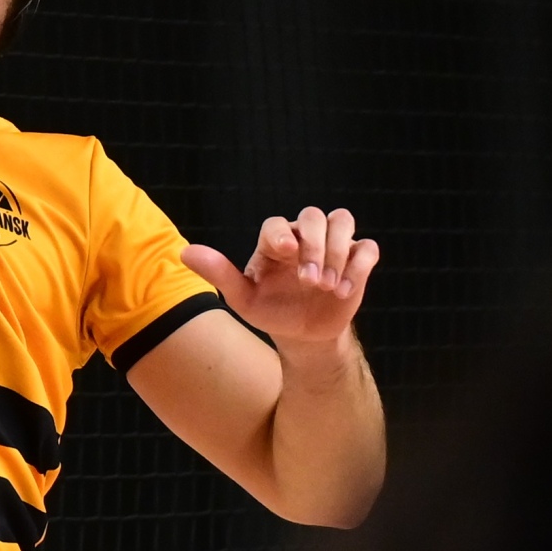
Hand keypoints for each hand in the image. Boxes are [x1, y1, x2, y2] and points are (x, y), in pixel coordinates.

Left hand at [183, 208, 378, 353]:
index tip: (287, 251)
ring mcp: (333, 246)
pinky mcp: (356, 260)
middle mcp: (304, 236)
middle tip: (310, 282)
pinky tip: (345, 291)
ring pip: (343, 220)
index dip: (283, 232)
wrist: (303, 334)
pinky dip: (359, 265)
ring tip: (329, 287)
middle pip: (315, 216)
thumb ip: (219, 273)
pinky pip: (367, 248)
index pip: (277, 224)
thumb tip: (184, 252)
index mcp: (275, 241)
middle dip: (315, 248)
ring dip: (338, 251)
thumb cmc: (271, 311)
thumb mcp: (243, 298)